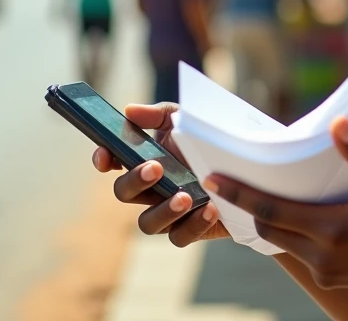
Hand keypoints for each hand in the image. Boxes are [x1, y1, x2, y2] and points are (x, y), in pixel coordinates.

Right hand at [92, 102, 227, 247]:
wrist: (245, 168)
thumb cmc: (208, 143)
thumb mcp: (185, 122)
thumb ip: (158, 114)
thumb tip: (130, 111)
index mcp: (144, 160)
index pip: (112, 160)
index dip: (103, 158)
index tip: (106, 156)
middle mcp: (150, 188)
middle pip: (124, 192)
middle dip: (135, 181)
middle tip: (156, 168)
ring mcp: (167, 212)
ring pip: (147, 223)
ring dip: (164, 211)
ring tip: (185, 197)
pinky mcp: (189, 229)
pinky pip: (180, 236)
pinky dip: (193, 225)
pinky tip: (210, 209)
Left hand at [206, 117, 347, 297]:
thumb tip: (337, 125)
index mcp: (335, 231)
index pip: (273, 211)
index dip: (240, 193)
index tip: (212, 177)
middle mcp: (323, 257)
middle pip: (270, 228)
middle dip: (246, 204)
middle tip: (222, 180)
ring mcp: (327, 273)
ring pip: (283, 242)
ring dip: (268, 219)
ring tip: (254, 193)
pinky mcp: (334, 279)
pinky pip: (300, 252)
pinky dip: (290, 232)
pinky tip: (293, 214)